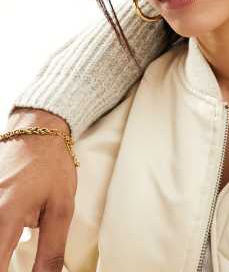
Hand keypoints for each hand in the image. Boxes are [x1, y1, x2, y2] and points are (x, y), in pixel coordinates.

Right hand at [0, 109, 76, 271]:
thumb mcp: (62, 209)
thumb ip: (52, 251)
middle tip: (17, 252)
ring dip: (2, 244)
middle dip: (2, 260)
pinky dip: (1, 233)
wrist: (39, 130)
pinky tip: (10, 227)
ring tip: (12, 243)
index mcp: (6, 214)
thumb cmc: (52, 165)